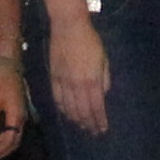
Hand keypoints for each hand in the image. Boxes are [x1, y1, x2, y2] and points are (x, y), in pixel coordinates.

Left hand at [0, 60, 27, 159]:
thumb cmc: (0, 81)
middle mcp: (23, 119)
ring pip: (14, 138)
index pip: (9, 141)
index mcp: (17, 116)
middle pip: (14, 143)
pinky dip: (4, 139)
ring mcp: (22, 116)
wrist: (10, 65)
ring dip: (1, 147)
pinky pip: (13, 131)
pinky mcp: (19, 112)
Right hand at [48, 16, 111, 135]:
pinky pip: (58, 99)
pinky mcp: (54, 77)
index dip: (99, 120)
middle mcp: (78, 85)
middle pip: (83, 111)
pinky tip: (67, 114)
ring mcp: (64, 82)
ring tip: (82, 126)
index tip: (102, 129)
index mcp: (93, 80)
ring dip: (76, 119)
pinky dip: (63, 109)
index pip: (96, 107)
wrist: (69, 27)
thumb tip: (103, 94)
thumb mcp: (104, 59)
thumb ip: (105, 79)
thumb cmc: (91, 40)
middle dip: (89, 123)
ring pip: (69, 108)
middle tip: (93, 132)